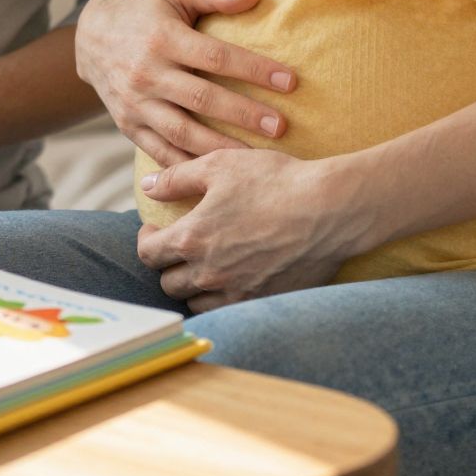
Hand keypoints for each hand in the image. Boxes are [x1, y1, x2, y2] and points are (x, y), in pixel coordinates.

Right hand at [75, 0, 295, 165]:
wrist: (91, 38)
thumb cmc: (146, 11)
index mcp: (162, 38)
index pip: (215, 56)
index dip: (254, 70)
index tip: (290, 81)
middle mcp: (146, 73)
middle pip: (202, 99)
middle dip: (244, 115)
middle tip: (282, 127)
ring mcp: (135, 104)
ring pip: (182, 132)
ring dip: (221, 148)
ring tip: (257, 158)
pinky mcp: (128, 127)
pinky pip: (160, 153)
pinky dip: (189, 168)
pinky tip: (218, 175)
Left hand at [135, 149, 377, 311]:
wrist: (329, 209)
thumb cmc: (274, 182)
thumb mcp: (219, 165)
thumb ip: (176, 178)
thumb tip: (147, 186)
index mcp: (192, 239)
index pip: (148, 254)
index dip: (146, 240)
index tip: (154, 230)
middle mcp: (209, 273)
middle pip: (168, 283)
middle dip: (168, 264)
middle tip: (179, 247)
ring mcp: (236, 292)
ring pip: (196, 302)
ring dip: (193, 286)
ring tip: (203, 264)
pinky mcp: (263, 301)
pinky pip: (227, 311)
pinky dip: (221, 298)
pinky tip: (230, 278)